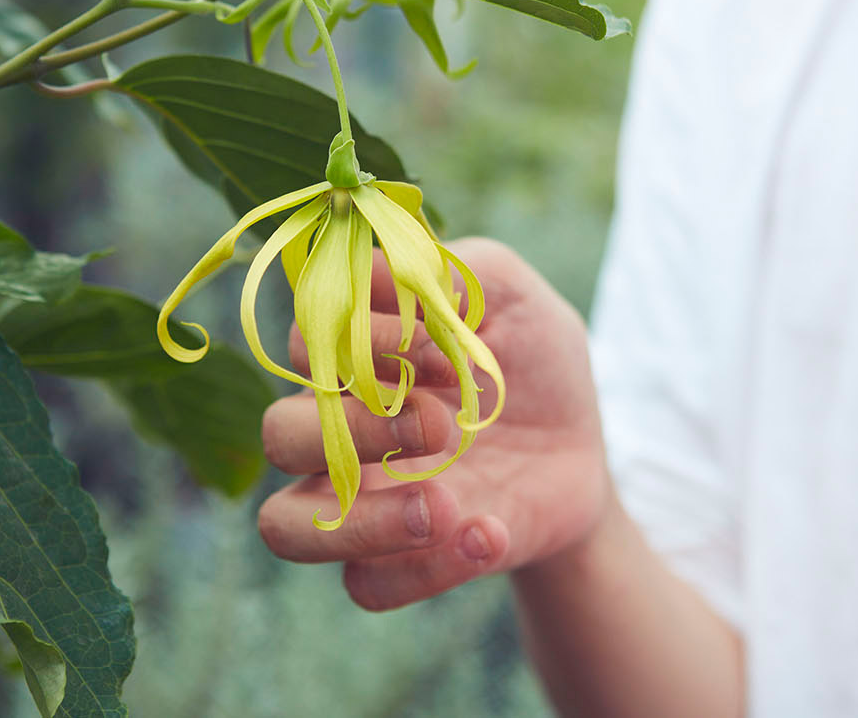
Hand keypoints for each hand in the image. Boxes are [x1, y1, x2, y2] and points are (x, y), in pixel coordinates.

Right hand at [258, 238, 611, 609]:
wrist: (578, 449)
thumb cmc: (529, 358)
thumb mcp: (511, 293)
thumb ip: (454, 268)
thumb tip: (385, 273)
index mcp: (350, 359)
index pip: (301, 345)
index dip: (358, 345)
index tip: (437, 349)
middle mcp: (335, 429)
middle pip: (279, 436)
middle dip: (354, 430)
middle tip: (440, 426)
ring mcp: (357, 502)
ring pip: (285, 528)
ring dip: (362, 521)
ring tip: (446, 505)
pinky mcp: (394, 563)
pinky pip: (365, 588)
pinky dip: (427, 571)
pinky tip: (491, 535)